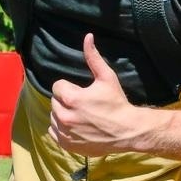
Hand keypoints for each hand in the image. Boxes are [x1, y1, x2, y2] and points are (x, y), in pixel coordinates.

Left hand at [48, 34, 146, 154]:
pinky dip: (61, 129)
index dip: (70, 87)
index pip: (57, 86)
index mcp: (71, 98)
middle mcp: (64, 116)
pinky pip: (53, 132)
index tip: (82, 92)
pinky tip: (76, 126)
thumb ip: (93, 57)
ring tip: (80, 115)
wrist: (127, 131)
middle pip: (54, 102)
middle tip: (83, 104)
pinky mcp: (67, 144)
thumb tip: (87, 36)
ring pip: (53, 117)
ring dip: (63, 114)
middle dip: (66, 100)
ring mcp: (65, 132)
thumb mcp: (107, 77)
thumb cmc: (117, 103)